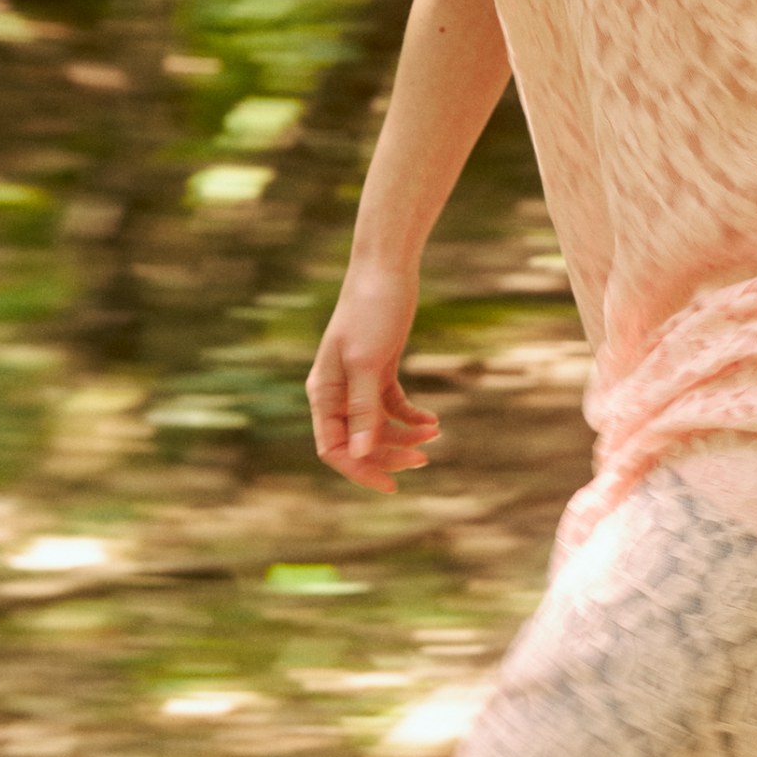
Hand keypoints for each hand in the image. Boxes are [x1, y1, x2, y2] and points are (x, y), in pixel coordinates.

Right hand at [307, 261, 441, 493]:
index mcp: (322, 394)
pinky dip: (412, 416)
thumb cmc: (370, 312)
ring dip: (405, 436)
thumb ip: (364, 409)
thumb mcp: (367, 362)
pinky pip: (393, 407)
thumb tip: (362, 454)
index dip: (360, 470)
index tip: (392, 485)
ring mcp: (358, 384)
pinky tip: (433, 421)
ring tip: (434, 433)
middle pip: (359, 443)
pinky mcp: (379, 371)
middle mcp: (337, 394)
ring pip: (378, 427)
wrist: (386, 271)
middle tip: (424, 459)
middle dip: (389, 454)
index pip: (334, 449)